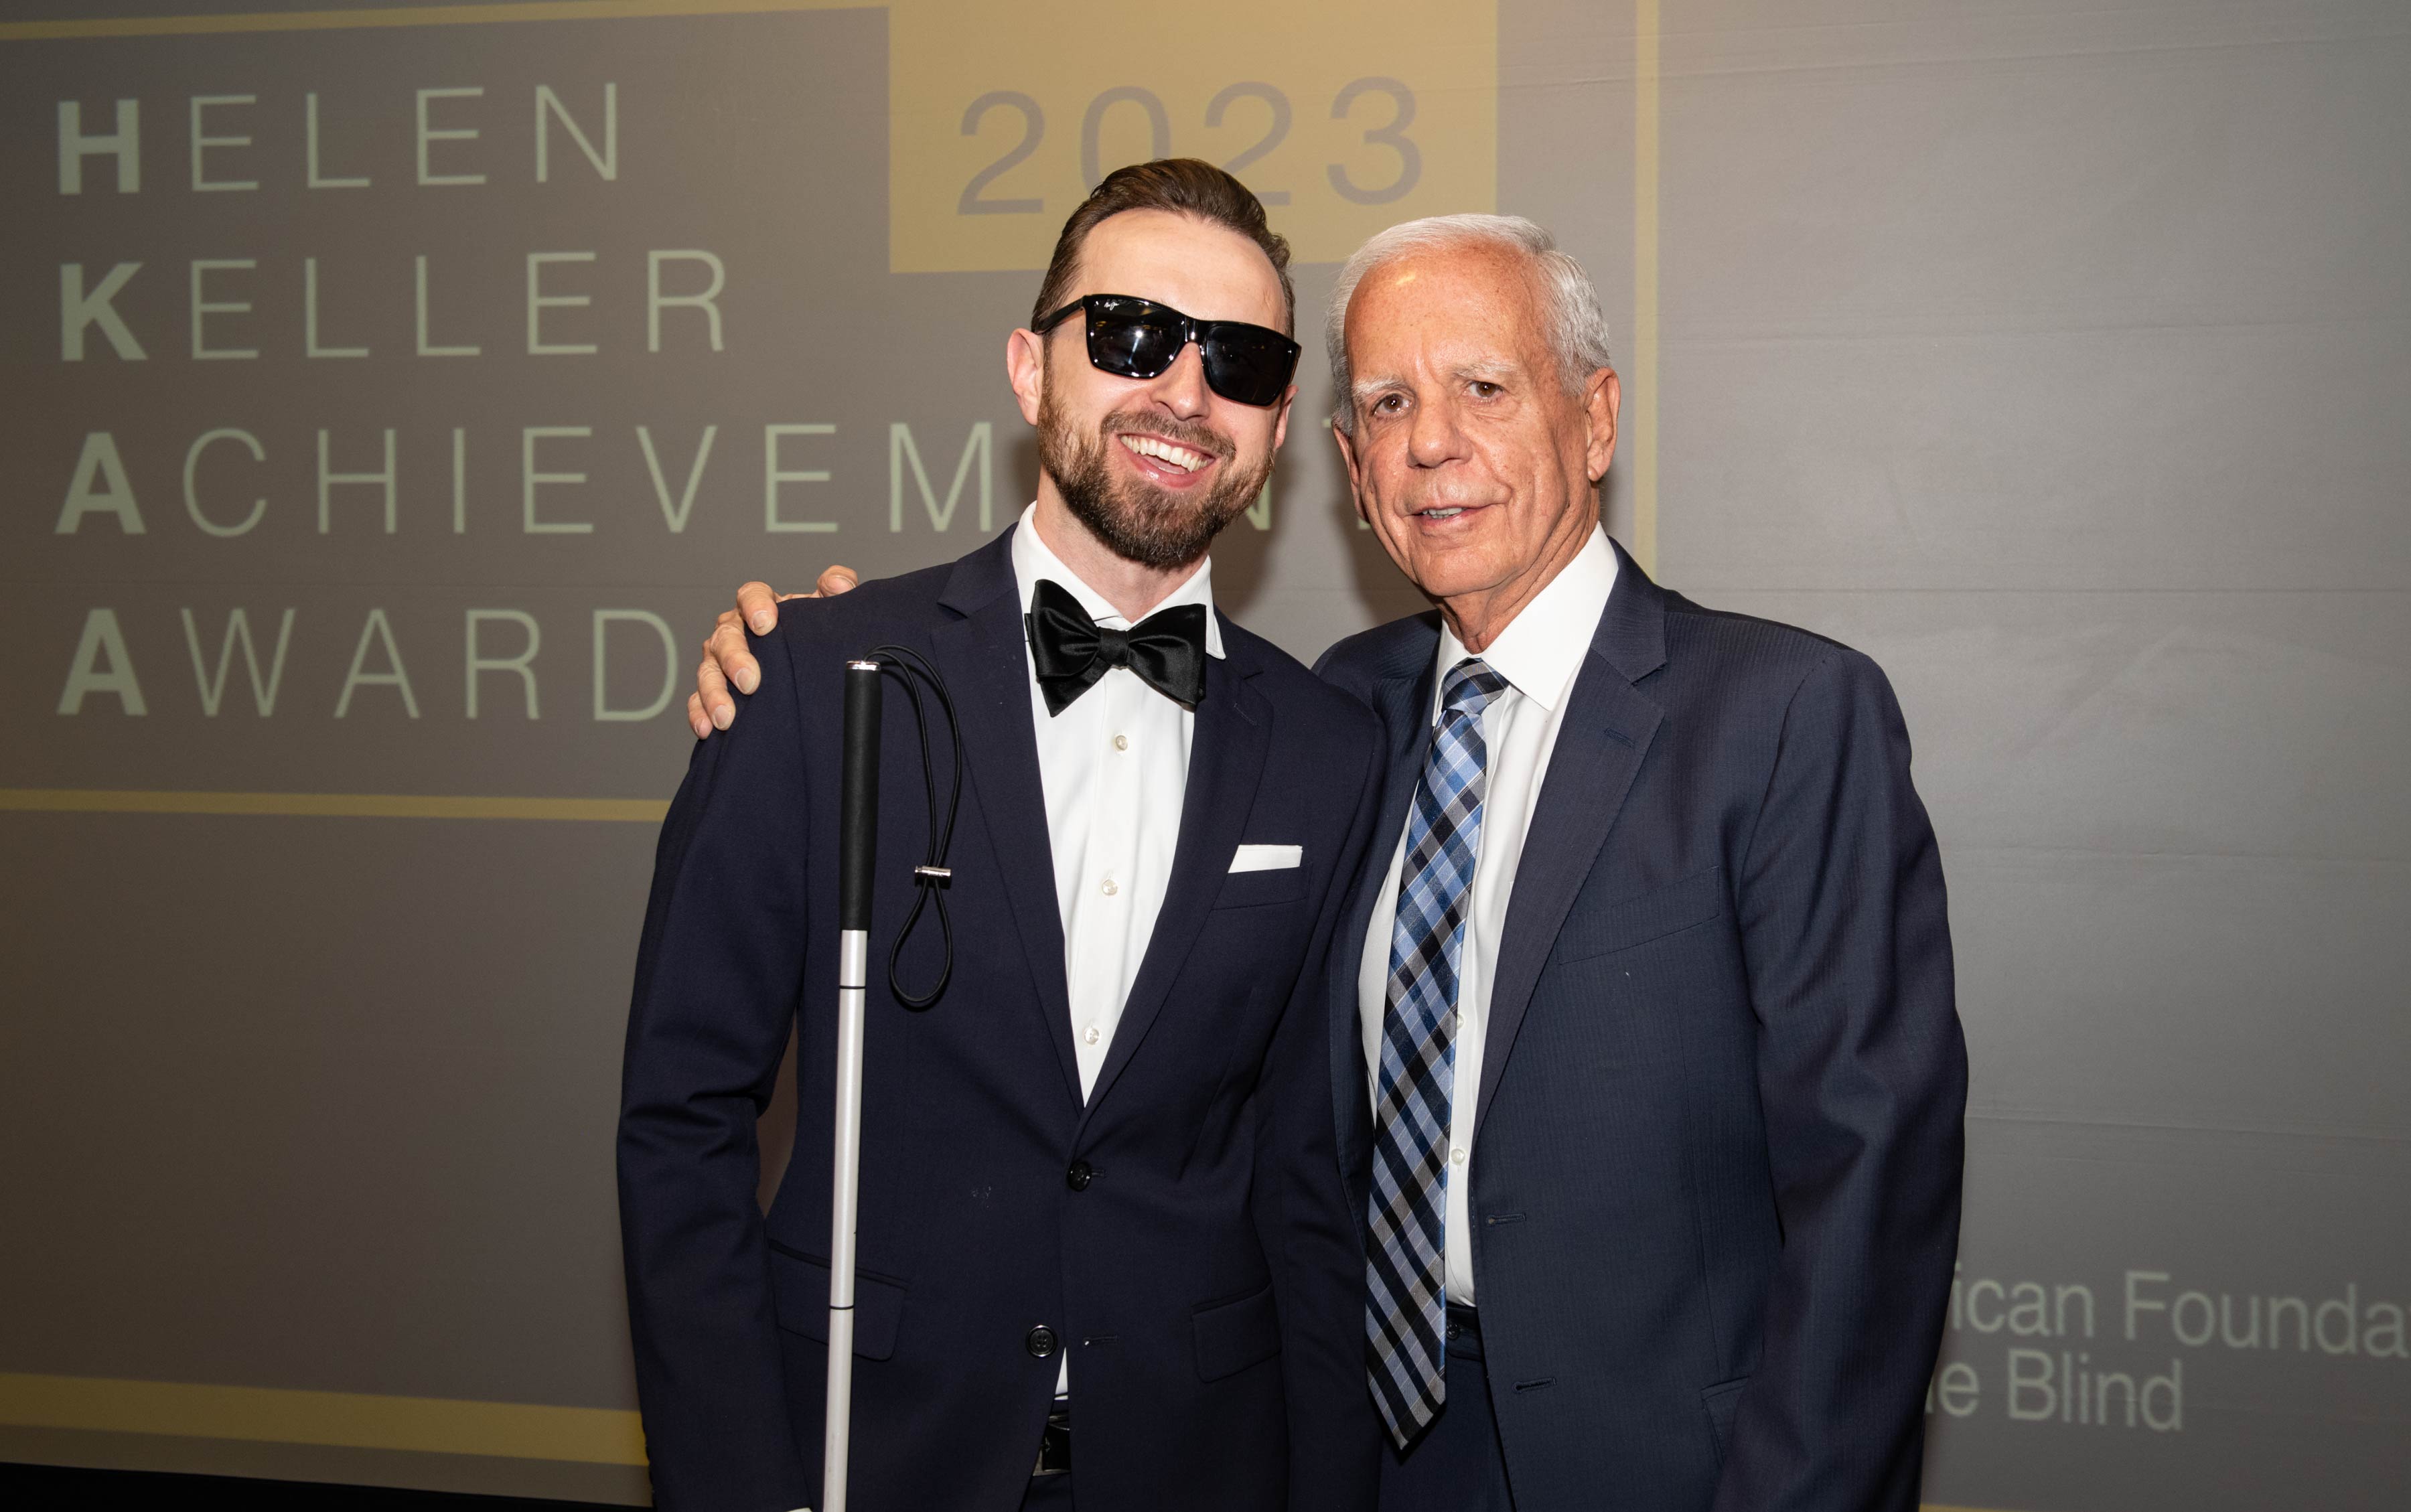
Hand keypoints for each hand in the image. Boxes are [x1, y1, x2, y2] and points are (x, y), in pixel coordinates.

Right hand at [686, 565, 860, 737]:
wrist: (806, 669)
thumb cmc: (812, 635)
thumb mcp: (828, 611)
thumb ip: (838, 589)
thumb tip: (838, 582)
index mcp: (760, 606)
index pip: (750, 595)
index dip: (755, 606)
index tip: (766, 623)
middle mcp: (735, 630)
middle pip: (726, 637)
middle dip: (735, 659)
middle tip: (750, 681)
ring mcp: (720, 661)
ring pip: (708, 671)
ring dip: (714, 694)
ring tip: (727, 717)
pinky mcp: (714, 690)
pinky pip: (699, 700)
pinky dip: (700, 713)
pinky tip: (709, 728)